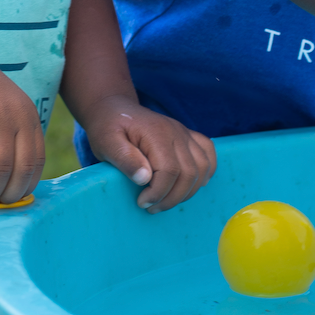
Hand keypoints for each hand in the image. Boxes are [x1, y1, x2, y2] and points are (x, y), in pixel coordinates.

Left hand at [82, 95, 216, 213]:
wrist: (114, 107)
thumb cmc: (107, 126)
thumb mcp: (106, 142)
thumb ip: (125, 158)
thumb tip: (144, 179)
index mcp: (157, 133)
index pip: (169, 170)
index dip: (158, 192)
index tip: (142, 202)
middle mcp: (176, 131)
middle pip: (189, 173)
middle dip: (172, 198)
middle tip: (151, 207)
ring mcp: (184, 133)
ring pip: (201, 168)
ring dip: (188, 191)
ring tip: (165, 200)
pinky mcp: (187, 136)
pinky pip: (208, 153)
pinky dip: (205, 172)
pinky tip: (190, 185)